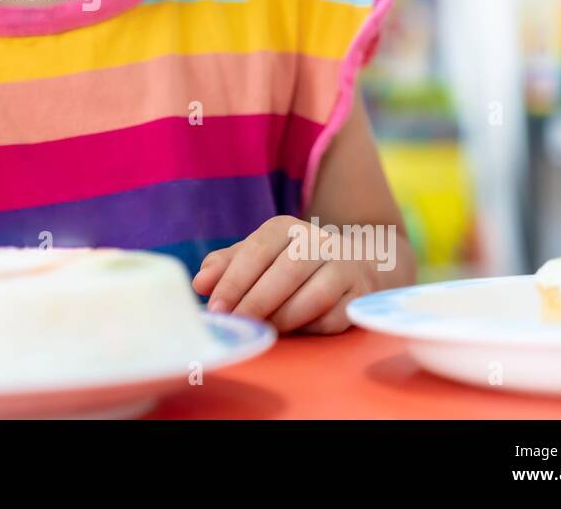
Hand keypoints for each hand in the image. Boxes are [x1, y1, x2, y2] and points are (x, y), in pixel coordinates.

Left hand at [192, 216, 377, 334]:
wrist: (352, 264)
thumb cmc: (289, 263)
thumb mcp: (256, 257)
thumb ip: (226, 266)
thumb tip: (200, 283)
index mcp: (285, 227)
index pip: (257, 250)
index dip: (234, 280)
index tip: (216, 307)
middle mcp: (318, 240)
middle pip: (287, 271)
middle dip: (256, 302)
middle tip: (236, 324)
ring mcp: (344, 266)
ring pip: (315, 295)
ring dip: (284, 317)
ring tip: (262, 331)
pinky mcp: (360, 294)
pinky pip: (334, 317)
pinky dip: (310, 328)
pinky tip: (293, 332)